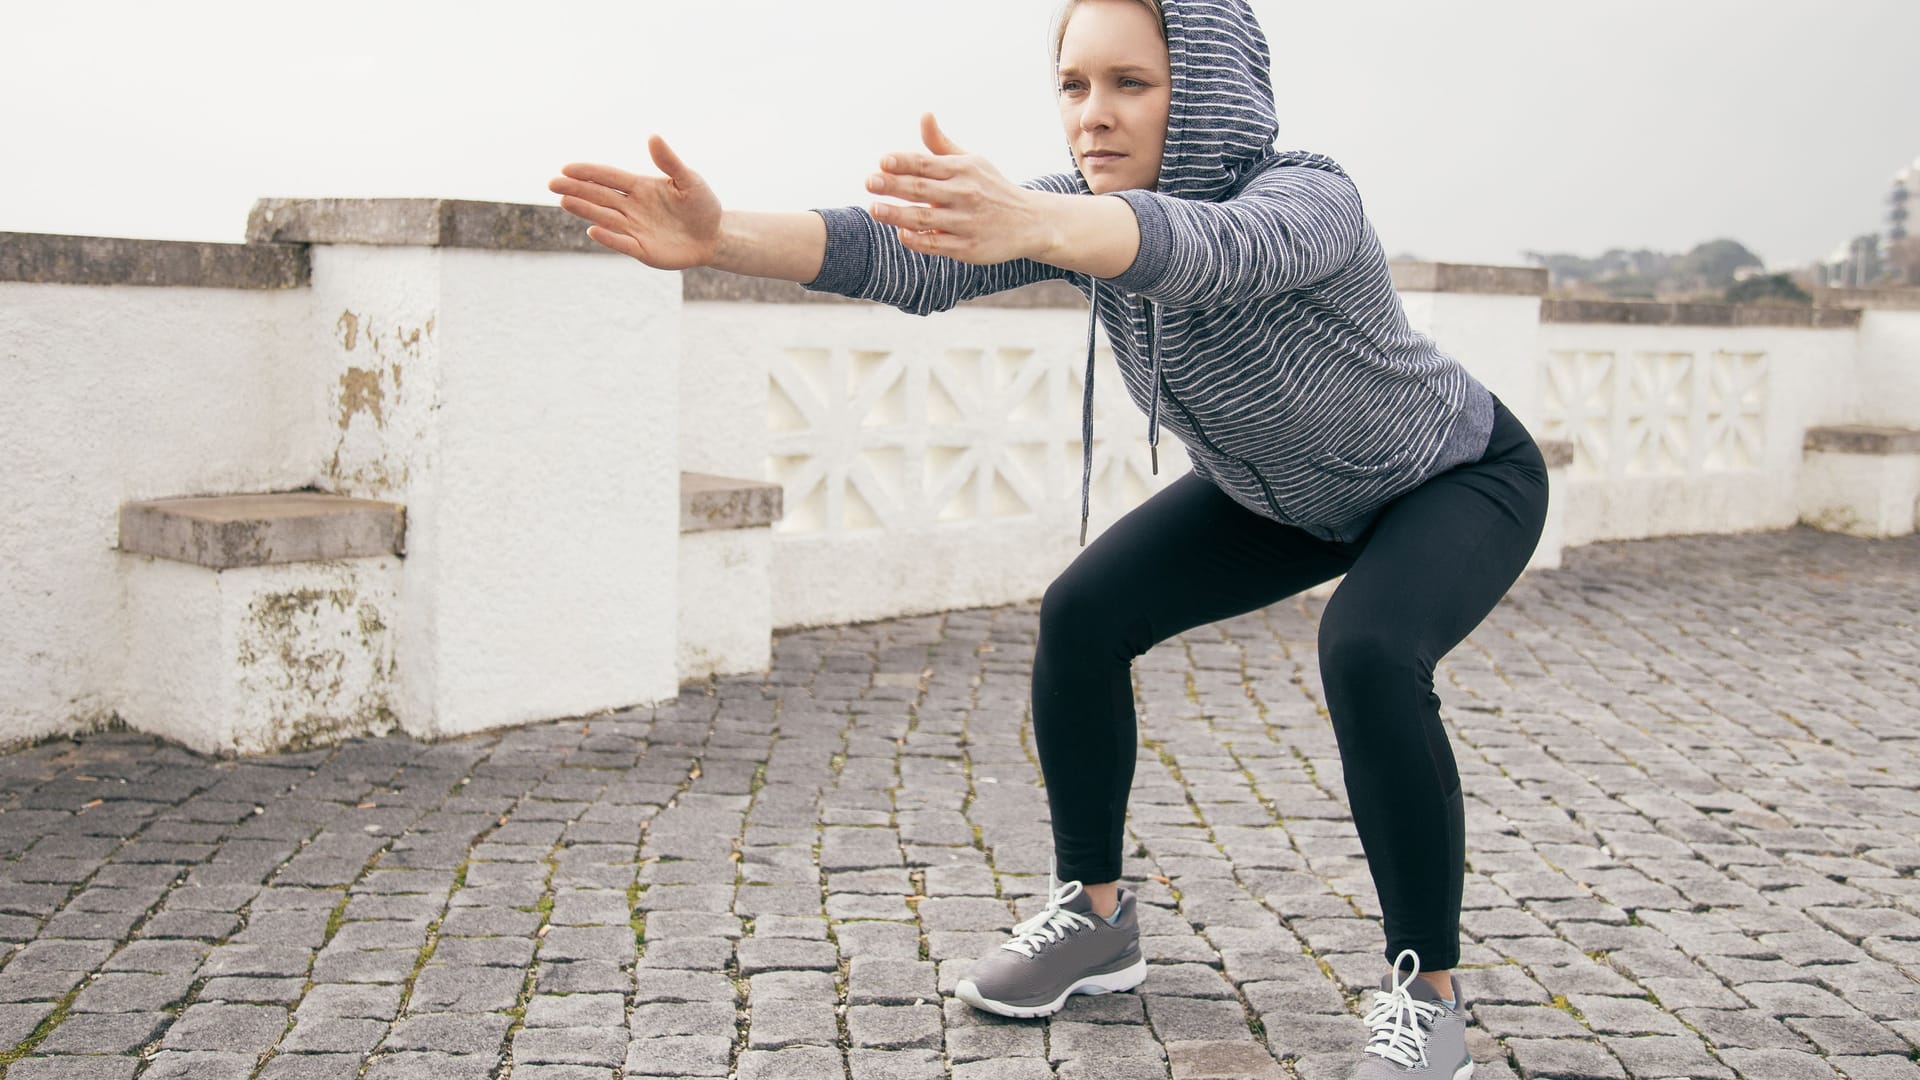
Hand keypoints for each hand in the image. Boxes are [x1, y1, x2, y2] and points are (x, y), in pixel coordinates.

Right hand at [549, 135, 721, 269]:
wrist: (714, 236)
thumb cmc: (701, 205)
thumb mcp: (689, 180)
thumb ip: (670, 162)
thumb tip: (653, 137)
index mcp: (640, 187)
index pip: (609, 177)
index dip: (588, 172)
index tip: (567, 168)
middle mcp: (631, 207)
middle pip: (599, 196)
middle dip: (576, 189)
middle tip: (552, 183)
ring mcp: (634, 228)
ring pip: (604, 217)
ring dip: (585, 210)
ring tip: (565, 201)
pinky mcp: (642, 250)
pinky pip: (622, 243)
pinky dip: (608, 237)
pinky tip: (592, 230)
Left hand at [867, 113, 1048, 264]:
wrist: (1029, 222)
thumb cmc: (991, 189)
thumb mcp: (971, 162)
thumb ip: (940, 145)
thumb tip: (924, 115)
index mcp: (963, 170)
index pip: (926, 163)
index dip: (903, 162)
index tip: (883, 161)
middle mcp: (964, 194)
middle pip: (922, 189)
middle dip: (893, 185)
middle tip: (870, 181)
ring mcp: (966, 222)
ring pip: (925, 218)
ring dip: (897, 214)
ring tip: (874, 208)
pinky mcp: (967, 248)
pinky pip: (937, 244)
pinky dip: (918, 239)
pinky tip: (901, 234)